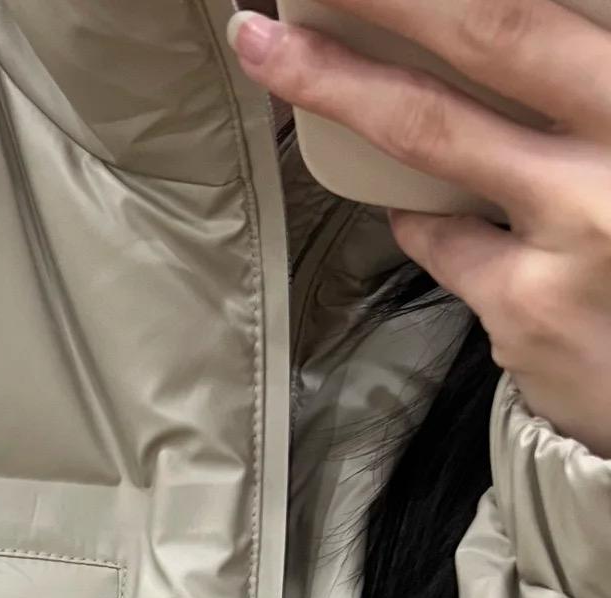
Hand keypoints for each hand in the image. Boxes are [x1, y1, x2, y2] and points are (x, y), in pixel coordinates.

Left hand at [227, 0, 610, 454]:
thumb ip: (579, 87)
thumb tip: (472, 34)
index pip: (533, 6)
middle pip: (491, 32)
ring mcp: (579, 230)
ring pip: (433, 134)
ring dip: (338, 86)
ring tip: (274, 52)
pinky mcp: (530, 310)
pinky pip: (441, 240)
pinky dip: (421, 218)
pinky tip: (419, 209)